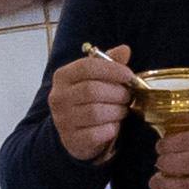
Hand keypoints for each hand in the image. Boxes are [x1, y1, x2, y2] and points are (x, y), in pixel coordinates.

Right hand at [45, 44, 133, 165]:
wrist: (74, 133)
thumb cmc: (88, 101)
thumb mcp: (96, 78)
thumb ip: (109, 64)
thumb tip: (125, 49)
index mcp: (63, 76)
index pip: (86, 66)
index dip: (112, 69)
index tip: (129, 75)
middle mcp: (58, 97)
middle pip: (92, 90)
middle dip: (117, 93)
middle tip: (128, 96)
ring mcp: (63, 120)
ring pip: (96, 112)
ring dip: (116, 111)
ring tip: (122, 110)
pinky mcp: (71, 140)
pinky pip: (97, 133)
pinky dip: (111, 129)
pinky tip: (113, 125)